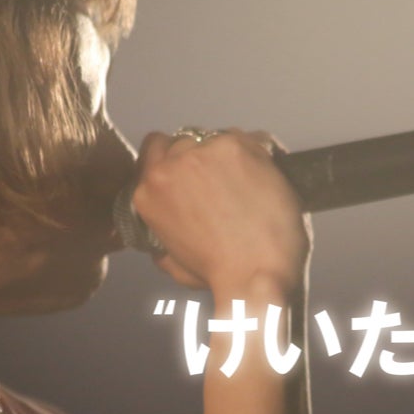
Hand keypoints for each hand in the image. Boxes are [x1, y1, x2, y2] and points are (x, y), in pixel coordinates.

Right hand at [130, 128, 309, 297]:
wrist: (256, 274)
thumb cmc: (220, 276)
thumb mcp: (174, 264)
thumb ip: (163, 240)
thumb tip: (162, 240)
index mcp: (148, 193)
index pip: (154, 148)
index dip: (174, 157)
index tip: (191, 170)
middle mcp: (170, 166)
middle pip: (185, 141)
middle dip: (202, 158)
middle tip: (224, 182)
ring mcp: (203, 153)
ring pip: (216, 138)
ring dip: (229, 155)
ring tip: (248, 184)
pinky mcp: (236, 147)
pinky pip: (250, 138)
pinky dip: (259, 154)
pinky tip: (266, 179)